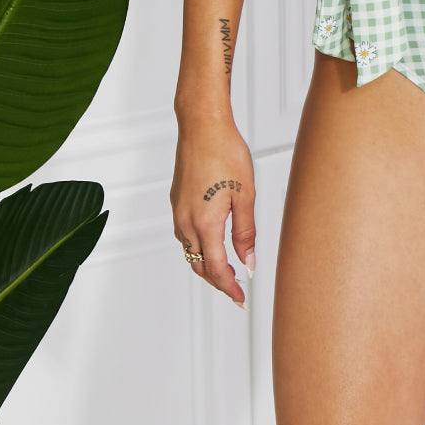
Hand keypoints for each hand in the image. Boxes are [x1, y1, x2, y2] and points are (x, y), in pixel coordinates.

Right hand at [170, 117, 255, 307]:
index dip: (229, 287)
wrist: (202, 126)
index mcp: (205, 223)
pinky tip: (212, 241)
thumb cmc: (226, 153)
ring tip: (227, 269)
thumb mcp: (245, 195)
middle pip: (199, 265)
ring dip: (206, 264)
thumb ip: (246, 232)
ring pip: (190, 251)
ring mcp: (178, 211)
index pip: (216, 268)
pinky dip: (198, 246)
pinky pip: (185, 234)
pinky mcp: (176, 201)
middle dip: (218, 281)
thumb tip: (248, 262)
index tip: (241, 299)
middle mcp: (186, 222)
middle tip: (236, 290)